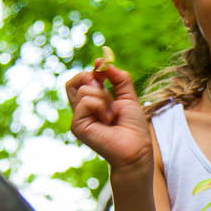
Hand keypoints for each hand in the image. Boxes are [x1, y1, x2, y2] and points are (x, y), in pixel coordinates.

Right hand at [64, 58, 151, 176]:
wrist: (137, 149)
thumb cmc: (133, 127)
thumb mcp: (128, 96)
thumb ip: (118, 78)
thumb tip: (101, 61)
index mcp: (91, 103)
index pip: (81, 79)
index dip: (93, 71)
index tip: (104, 71)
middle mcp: (82, 110)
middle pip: (73, 81)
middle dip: (92, 78)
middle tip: (106, 90)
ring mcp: (78, 118)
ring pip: (84, 89)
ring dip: (104, 98)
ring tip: (112, 115)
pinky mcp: (77, 126)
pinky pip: (86, 101)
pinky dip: (101, 106)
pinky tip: (108, 120)